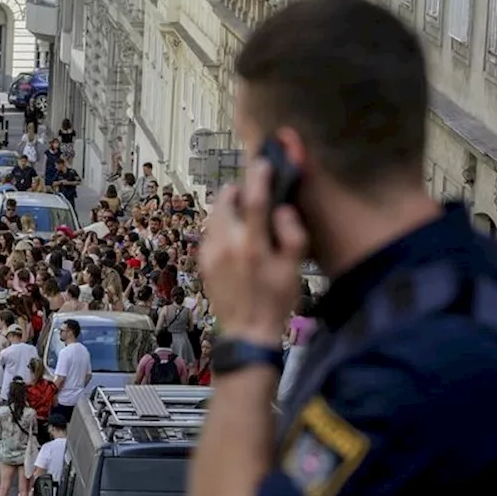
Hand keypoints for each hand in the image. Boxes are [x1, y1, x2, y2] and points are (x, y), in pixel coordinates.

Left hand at [200, 160, 306, 345]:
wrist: (247, 332)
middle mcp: (226, 245)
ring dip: (228, 208)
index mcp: (252, 246)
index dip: (258, 177)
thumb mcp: (294, 271)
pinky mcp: (202, 261)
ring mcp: (210, 253)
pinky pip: (210, 232)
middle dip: (238, 190)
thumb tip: (283, 210)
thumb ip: (292, 236)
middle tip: (252, 193)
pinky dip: (221, 226)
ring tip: (245, 215)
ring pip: (214, 215)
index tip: (262, 163)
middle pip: (225, 201)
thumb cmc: (275, 301)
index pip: (254, 200)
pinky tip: (235, 237)